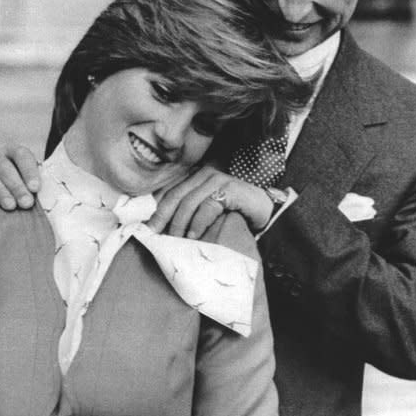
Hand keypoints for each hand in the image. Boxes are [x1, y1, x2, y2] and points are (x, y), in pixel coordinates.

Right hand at [0, 145, 40, 209]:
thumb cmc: (17, 191)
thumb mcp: (28, 184)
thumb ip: (36, 186)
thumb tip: (52, 197)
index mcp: (12, 152)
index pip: (21, 155)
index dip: (29, 170)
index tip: (36, 189)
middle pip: (4, 166)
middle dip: (17, 186)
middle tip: (26, 203)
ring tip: (10, 206)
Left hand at [148, 165, 272, 237]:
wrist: (267, 212)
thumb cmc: (234, 215)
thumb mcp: (207, 213)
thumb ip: (189, 214)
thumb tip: (163, 230)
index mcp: (195, 178)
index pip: (169, 191)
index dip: (157, 210)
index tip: (148, 229)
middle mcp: (205, 175)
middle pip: (175, 196)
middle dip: (162, 217)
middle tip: (155, 235)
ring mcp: (218, 180)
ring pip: (189, 201)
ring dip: (180, 223)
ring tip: (176, 241)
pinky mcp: (231, 189)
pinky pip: (208, 206)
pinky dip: (198, 223)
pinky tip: (194, 236)